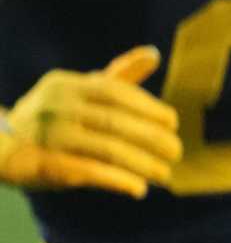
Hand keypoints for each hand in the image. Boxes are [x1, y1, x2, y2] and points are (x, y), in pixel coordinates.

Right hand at [0, 47, 181, 197]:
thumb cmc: (51, 115)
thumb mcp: (78, 90)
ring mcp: (49, 137)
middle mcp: (56, 108)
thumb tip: (154, 54)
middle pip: (115, 123)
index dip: (148, 108)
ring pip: (106, 150)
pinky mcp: (43, 165)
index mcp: (68, 85)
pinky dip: (117, 180)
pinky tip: (138, 188)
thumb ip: (117, 76)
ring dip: (142, 164)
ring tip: (164, 174)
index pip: (115, 93)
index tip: (173, 122)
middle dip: (152, 139)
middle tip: (176, 152)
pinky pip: (88, 172)